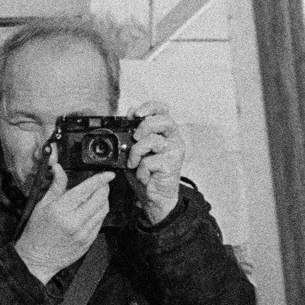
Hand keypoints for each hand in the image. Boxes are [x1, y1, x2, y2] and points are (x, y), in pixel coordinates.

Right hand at [15, 155, 112, 282]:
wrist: (36, 259)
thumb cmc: (36, 232)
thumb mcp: (41, 205)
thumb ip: (55, 186)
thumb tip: (58, 168)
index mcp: (61, 209)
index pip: (87, 189)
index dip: (101, 179)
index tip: (108, 174)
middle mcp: (75, 221)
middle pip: (100, 199)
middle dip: (104, 188)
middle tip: (102, 183)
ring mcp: (83, 233)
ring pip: (103, 211)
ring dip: (104, 200)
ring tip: (97, 196)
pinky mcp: (88, 242)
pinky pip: (100, 223)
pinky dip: (99, 214)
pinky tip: (92, 211)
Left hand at [127, 100, 184, 223]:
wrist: (155, 197)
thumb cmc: (147, 173)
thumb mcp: (135, 150)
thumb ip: (133, 131)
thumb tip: (130, 111)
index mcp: (165, 131)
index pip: (162, 109)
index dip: (149, 107)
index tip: (136, 115)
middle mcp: (173, 138)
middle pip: (162, 120)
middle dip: (143, 128)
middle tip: (135, 139)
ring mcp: (174, 150)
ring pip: (152, 140)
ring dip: (136, 153)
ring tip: (135, 164)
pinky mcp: (171, 164)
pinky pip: (149, 161)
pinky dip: (141, 170)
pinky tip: (145, 176)